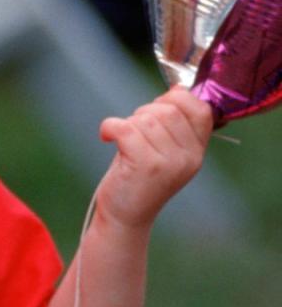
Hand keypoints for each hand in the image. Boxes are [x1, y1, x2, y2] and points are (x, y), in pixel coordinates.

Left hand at [97, 87, 213, 231]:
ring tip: (123, 140)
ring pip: (147, 119)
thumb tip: (177, 89)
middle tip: (134, 131)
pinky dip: (110, 127)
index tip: (157, 110)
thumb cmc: (139, 178)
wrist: (124, 217)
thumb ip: (173, 123)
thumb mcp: (164, 150)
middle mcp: (188, 158)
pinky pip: (126, 128)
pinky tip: (106, 136)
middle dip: (146, 112)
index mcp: (197, 151)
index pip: (201, 109)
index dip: (177, 100)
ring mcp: (169, 163)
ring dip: (128, 122)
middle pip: (169, 110)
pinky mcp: (145, 166)